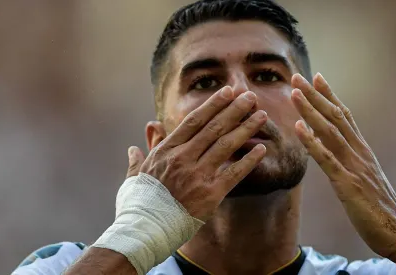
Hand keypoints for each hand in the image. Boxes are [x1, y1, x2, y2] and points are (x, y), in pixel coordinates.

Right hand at [126, 87, 266, 220]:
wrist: (144, 232)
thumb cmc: (138, 205)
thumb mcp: (134, 178)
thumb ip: (137, 159)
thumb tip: (133, 148)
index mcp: (166, 151)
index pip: (194, 120)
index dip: (213, 104)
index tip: (227, 92)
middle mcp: (183, 158)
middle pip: (214, 127)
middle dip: (235, 109)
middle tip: (250, 96)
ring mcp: (197, 175)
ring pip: (226, 145)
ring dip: (246, 128)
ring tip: (262, 116)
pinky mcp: (210, 194)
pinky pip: (234, 173)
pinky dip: (249, 160)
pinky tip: (262, 149)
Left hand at [291, 73, 395, 257]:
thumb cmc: (377, 206)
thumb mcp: (361, 176)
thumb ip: (347, 158)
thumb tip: (327, 143)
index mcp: (361, 149)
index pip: (344, 115)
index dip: (329, 95)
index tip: (316, 77)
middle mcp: (358, 152)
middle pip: (335, 116)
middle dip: (314, 95)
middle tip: (297, 76)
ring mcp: (354, 166)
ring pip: (329, 131)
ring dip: (310, 110)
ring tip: (294, 93)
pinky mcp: (348, 183)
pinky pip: (327, 159)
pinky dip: (312, 141)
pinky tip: (299, 128)